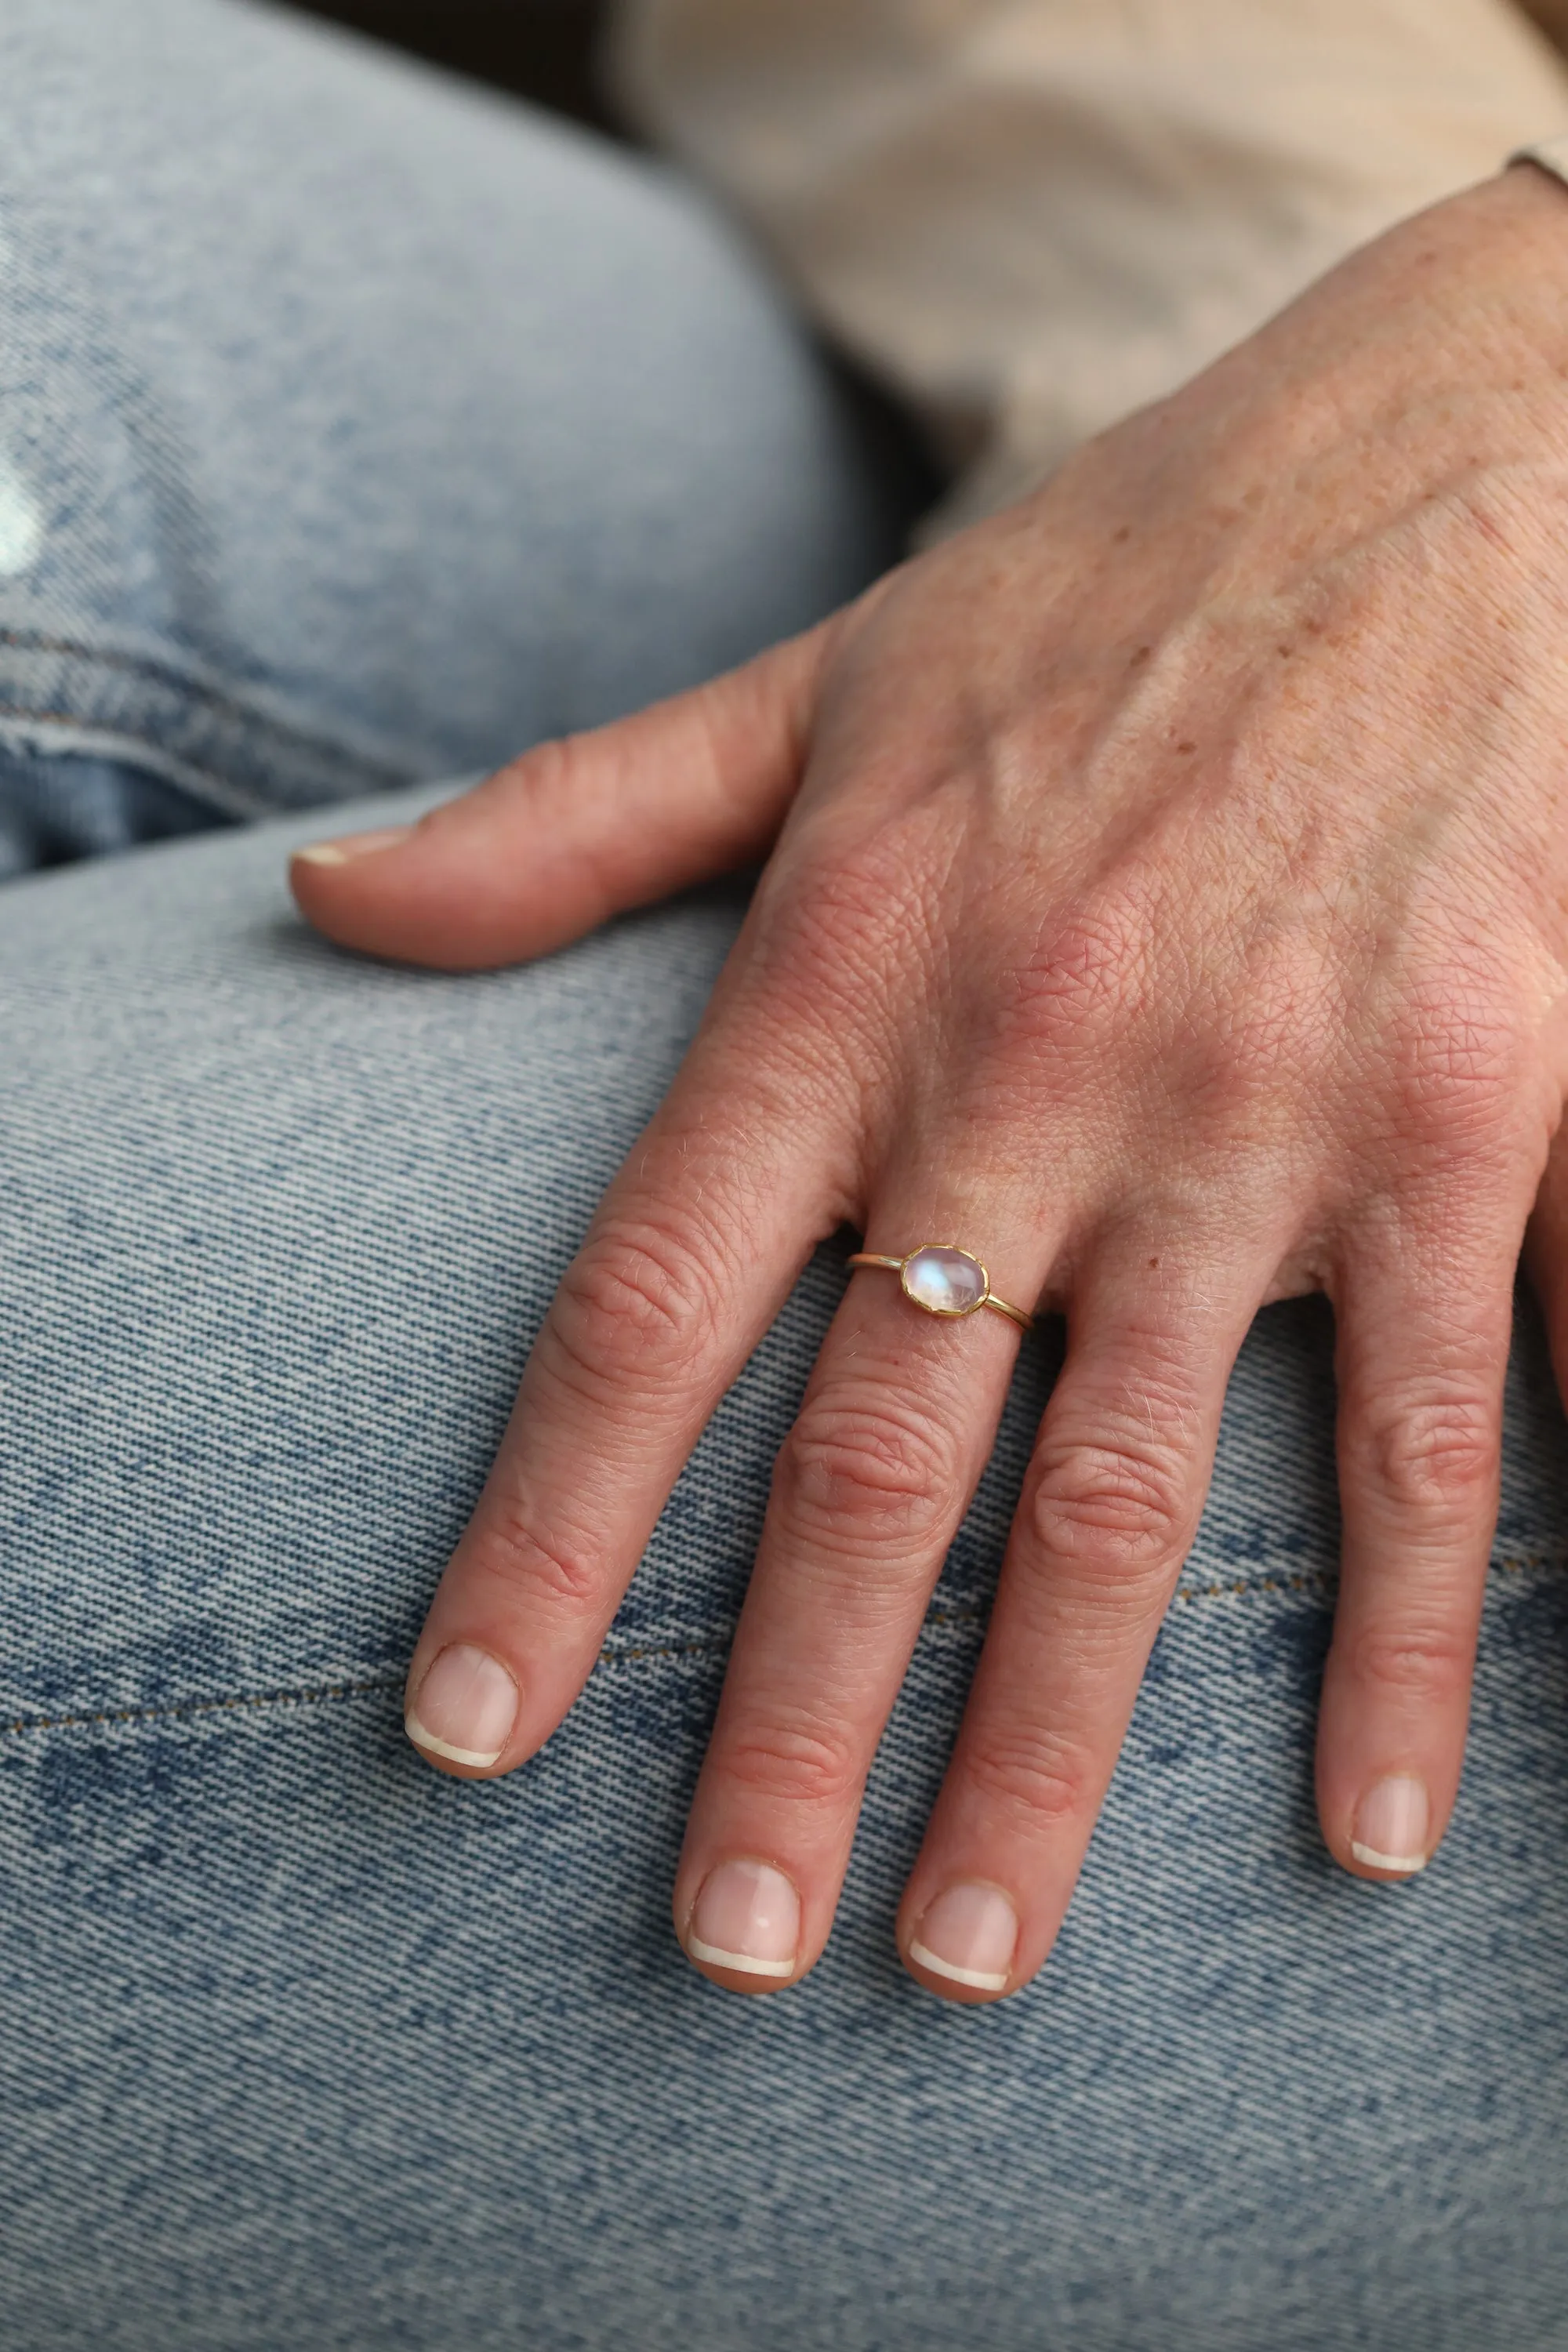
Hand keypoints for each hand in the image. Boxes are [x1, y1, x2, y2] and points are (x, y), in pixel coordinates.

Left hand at [292, 166, 1567, 2001]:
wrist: (1438, 465)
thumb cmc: (1110, 588)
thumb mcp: (811, 682)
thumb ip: (568, 819)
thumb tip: (327, 903)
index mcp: (845, 975)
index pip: (644, 1306)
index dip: (544, 1532)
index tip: (468, 1731)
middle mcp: (1028, 1074)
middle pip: (873, 1464)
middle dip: (786, 1725)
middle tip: (728, 1946)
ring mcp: (1252, 1119)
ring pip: (1129, 1501)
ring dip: (1050, 1756)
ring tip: (970, 1959)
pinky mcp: (1456, 1134)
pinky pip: (1418, 1438)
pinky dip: (1393, 1647)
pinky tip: (1368, 1830)